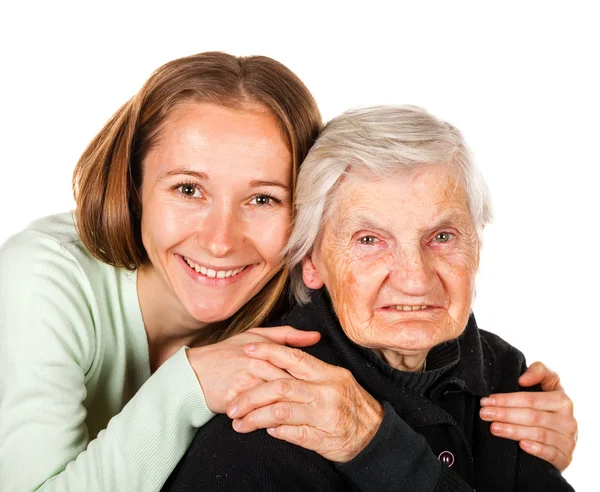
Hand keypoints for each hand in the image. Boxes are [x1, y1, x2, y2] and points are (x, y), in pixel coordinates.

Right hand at [187, 326, 319, 412]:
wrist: (195, 372)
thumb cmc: (228, 352)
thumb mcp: (256, 336)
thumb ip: (288, 335)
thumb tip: (316, 336)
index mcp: (265, 347)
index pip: (295, 362)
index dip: (311, 377)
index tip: (321, 388)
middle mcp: (257, 362)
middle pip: (288, 383)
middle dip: (303, 398)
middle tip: (317, 410)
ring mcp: (245, 380)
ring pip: (274, 397)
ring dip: (287, 410)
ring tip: (301, 420)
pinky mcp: (235, 397)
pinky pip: (257, 410)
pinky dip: (268, 419)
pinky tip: (279, 425)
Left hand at [227, 342, 383, 462]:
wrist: (376, 436)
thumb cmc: (351, 405)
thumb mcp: (336, 380)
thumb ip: (310, 373)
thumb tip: (278, 366)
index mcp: (328, 374)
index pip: (294, 357)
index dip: (269, 352)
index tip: (247, 350)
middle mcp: (326, 391)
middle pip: (280, 386)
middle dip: (251, 395)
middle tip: (232, 405)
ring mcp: (324, 415)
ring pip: (281, 411)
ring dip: (256, 417)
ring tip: (239, 423)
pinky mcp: (323, 438)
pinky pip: (293, 434)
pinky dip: (277, 432)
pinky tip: (266, 431)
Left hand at [480, 361, 576, 470]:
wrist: (561, 437)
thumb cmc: (547, 406)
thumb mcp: (547, 385)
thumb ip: (539, 372)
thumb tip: (523, 379)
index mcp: (562, 400)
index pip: (531, 399)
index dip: (507, 399)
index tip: (488, 399)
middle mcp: (568, 420)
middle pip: (532, 416)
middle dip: (504, 414)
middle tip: (484, 413)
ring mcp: (568, 440)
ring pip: (539, 434)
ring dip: (513, 430)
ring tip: (493, 427)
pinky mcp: (565, 457)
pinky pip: (550, 453)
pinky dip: (536, 449)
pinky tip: (521, 445)